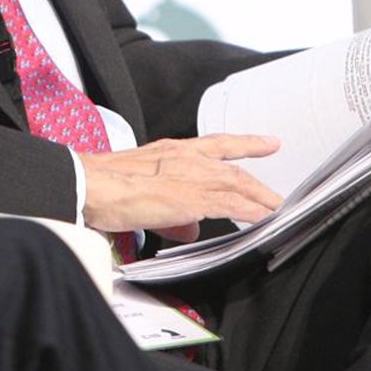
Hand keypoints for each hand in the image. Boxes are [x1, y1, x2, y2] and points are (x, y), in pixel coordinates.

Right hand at [79, 134, 282, 241]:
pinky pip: (231, 204)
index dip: (245, 144)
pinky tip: (263, 219)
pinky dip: (251, 212)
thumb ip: (173, 213)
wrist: (90, 184)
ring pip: (237, 184)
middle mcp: (184, 157)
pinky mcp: (191, 197)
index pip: (216, 144)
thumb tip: (190, 227)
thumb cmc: (104, 186)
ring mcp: (189, 175)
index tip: (266, 142)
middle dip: (259, 182)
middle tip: (279, 195)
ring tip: (278, 210)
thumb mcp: (142, 193)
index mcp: (171, 151)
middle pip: (233, 168)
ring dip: (261, 199)